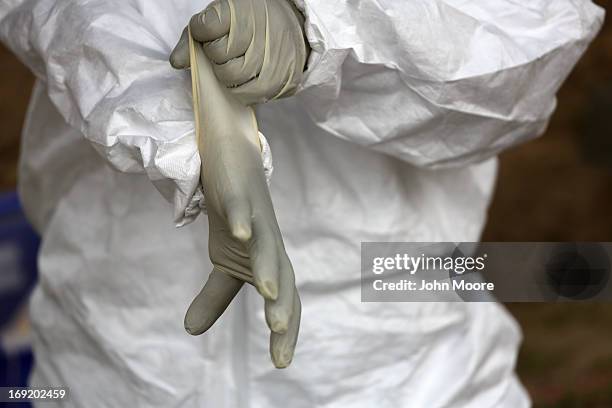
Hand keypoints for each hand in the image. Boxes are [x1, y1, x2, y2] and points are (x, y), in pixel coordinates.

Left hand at [170, 0, 307, 104]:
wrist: (291, 28)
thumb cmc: (248, 23)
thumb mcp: (221, 18)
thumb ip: (194, 36)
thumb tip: (176, 62)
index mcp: (243, 11)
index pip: (207, 27)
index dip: (203, 32)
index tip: (210, 30)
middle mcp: (261, 33)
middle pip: (219, 55)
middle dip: (216, 55)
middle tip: (226, 50)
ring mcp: (273, 58)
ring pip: (231, 77)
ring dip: (226, 74)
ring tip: (236, 63)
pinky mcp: (280, 80)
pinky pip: (247, 95)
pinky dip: (240, 90)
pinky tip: (245, 78)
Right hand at [180, 29, 299, 367]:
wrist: (227, 155)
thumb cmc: (233, 212)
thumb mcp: (220, 260)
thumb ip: (215, 296)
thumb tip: (193, 332)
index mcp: (266, 260)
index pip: (283, 299)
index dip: (285, 329)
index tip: (281, 363)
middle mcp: (268, 240)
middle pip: (283, 279)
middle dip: (284, 310)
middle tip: (280, 341)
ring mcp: (256, 215)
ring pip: (268, 246)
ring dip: (269, 271)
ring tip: (270, 297)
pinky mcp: (239, 191)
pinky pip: (242, 207)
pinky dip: (243, 220)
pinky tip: (243, 234)